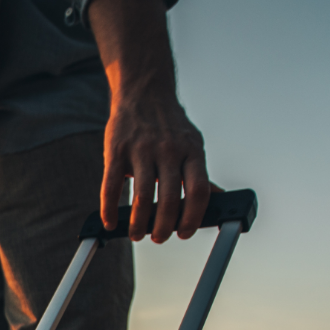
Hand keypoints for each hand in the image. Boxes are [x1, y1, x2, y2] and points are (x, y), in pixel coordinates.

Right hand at [88, 0, 211, 242]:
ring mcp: (141, 150)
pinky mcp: (116, 151)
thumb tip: (221, 200)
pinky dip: (109, 210)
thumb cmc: (170, 126)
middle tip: (159, 237)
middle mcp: (168, 150)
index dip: (193, 217)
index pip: (198, 191)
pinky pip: (111, 187)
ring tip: (137, 234)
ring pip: (141, 198)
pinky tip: (110, 223)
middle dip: (164, 227)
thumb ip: (200, 174)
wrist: (143, 92)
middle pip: (170, 200)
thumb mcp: (192, 145)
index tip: (184, 232)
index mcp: (192, 151)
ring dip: (138, 224)